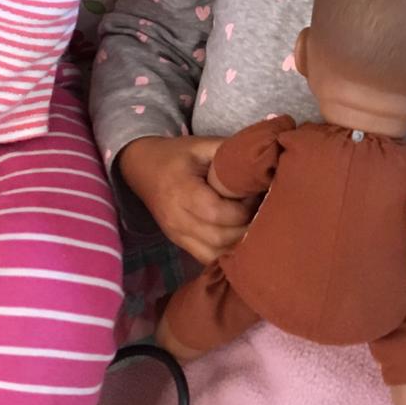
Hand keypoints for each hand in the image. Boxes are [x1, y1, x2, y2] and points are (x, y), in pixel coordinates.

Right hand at [119, 135, 258, 264]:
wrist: (142, 168)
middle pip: (220, 237)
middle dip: (246, 227)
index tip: (256, 194)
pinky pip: (208, 259)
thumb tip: (263, 163)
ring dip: (239, 244)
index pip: (219, 212)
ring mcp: (177, 236)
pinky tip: (239, 238)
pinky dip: (227, 253)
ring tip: (252, 224)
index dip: (245, 208)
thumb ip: (230, 154)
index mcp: (181, 192)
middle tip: (260, 211)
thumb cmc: (177, 155)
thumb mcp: (202, 145)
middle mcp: (177, 219)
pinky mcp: (180, 244)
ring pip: (216, 254)